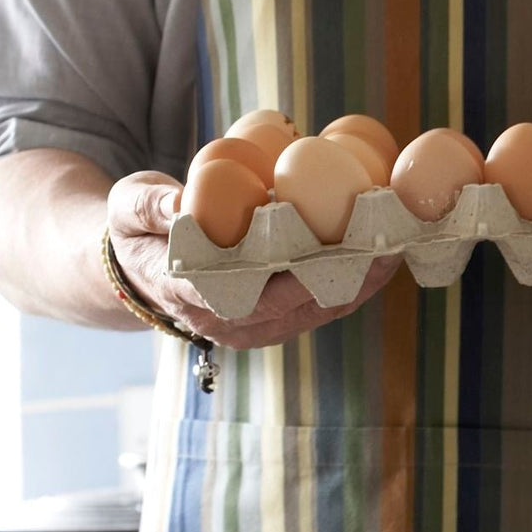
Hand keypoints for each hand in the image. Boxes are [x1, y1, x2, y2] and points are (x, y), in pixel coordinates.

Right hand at [106, 172, 401, 349]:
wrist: (138, 272)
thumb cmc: (135, 232)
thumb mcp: (127, 208)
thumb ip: (150, 205)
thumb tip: (181, 203)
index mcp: (195, 296)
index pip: (259, 284)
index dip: (304, 260)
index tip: (339, 231)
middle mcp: (234, 323)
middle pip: (306, 298)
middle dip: (351, 266)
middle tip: (391, 229)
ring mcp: (261, 328)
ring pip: (326, 306)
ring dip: (366, 275)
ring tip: (405, 238)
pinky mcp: (281, 322)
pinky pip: (328, 305)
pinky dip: (360, 279)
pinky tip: (388, 250)